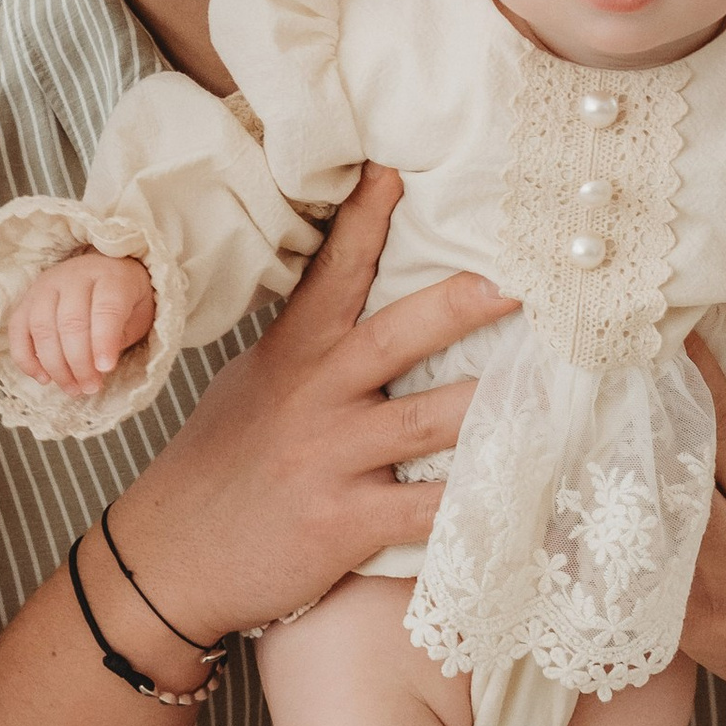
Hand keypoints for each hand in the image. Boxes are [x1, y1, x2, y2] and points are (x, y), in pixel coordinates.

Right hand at [10, 253, 157, 393]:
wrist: (105, 272)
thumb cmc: (125, 300)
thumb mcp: (137, 315)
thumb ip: (118, 338)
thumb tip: (97, 368)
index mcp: (110, 277)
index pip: (105, 308)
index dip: (104, 341)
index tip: (106, 370)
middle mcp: (74, 276)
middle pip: (70, 322)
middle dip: (79, 362)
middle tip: (90, 388)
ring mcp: (46, 286)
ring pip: (42, 328)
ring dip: (56, 366)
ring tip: (72, 389)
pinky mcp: (26, 299)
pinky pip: (17, 330)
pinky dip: (26, 359)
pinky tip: (44, 379)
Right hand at [110, 169, 507, 649]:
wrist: (171, 556)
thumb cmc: (218, 466)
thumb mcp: (252, 385)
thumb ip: (306, 344)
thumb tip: (354, 297)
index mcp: (293, 354)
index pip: (333, 272)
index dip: (365, 217)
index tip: (397, 168)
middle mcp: (316, 396)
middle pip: (397, 335)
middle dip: (461, 304)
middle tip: (518, 279)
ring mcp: (332, 458)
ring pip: (429, 420)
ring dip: (493, 405)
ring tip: (554, 386)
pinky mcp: (347, 522)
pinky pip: (430, 509)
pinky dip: (480, 504)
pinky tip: (526, 496)